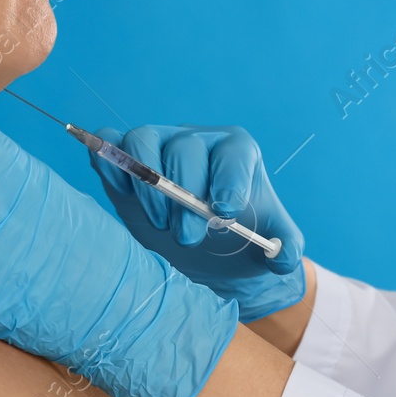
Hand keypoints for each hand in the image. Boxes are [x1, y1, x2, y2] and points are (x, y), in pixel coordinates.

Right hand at [87, 125, 305, 321]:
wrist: (203, 246)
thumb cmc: (239, 235)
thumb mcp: (271, 240)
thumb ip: (286, 246)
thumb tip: (281, 255)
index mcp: (236, 151)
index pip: (233, 151)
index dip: (228, 178)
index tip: (225, 213)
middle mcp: (196, 140)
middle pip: (184, 149)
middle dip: (185, 195)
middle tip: (188, 238)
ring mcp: (158, 144)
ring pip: (143, 141)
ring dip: (147, 184)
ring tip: (159, 224)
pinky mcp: (125, 158)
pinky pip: (111, 142)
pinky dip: (109, 160)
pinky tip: (121, 193)